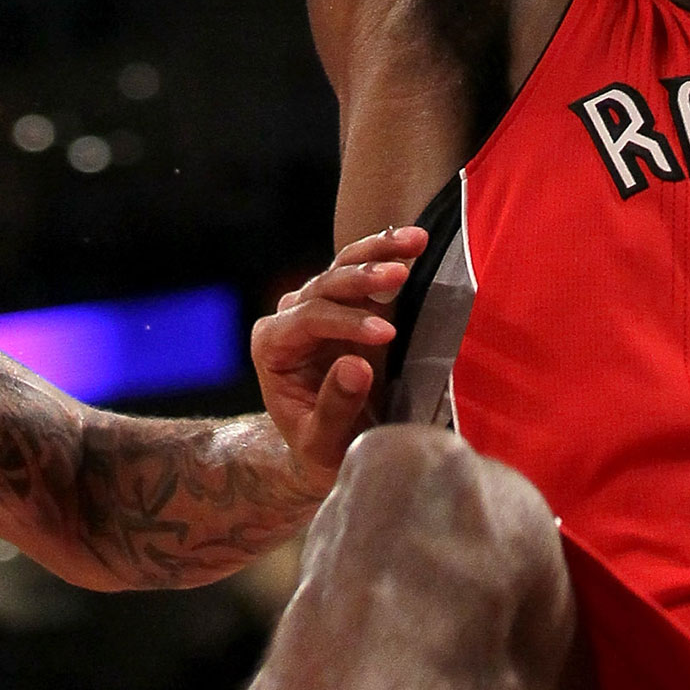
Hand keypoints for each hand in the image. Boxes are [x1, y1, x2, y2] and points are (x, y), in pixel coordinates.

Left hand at [251, 224, 428, 493]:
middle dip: (363, 278)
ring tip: (417, 242)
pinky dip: (390, 251)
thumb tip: (355, 366)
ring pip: (344, 264)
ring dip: (380, 250)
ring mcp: (320, 302)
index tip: (387, 334)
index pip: (309, 319)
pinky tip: (417, 241)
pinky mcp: (351, 299)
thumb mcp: (321, 442)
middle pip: (326, 284)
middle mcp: (291, 316)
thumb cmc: (322, 448)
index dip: (347, 323)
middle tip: (399, 277)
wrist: (331, 444)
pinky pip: (366, 265)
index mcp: (272, 346)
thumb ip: (333, 408)